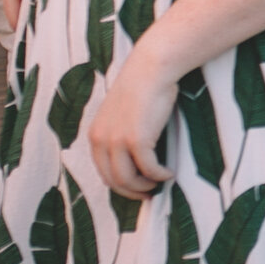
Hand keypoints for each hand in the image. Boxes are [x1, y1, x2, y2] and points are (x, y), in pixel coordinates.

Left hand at [87, 61, 176, 198]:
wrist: (150, 70)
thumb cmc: (141, 88)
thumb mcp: (120, 114)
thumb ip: (119, 133)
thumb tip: (131, 155)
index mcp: (95, 136)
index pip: (103, 173)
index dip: (121, 185)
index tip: (137, 187)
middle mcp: (102, 141)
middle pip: (114, 181)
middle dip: (133, 192)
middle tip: (150, 193)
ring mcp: (118, 142)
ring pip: (129, 180)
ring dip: (146, 187)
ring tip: (160, 183)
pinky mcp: (137, 140)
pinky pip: (149, 169)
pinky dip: (160, 175)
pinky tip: (169, 173)